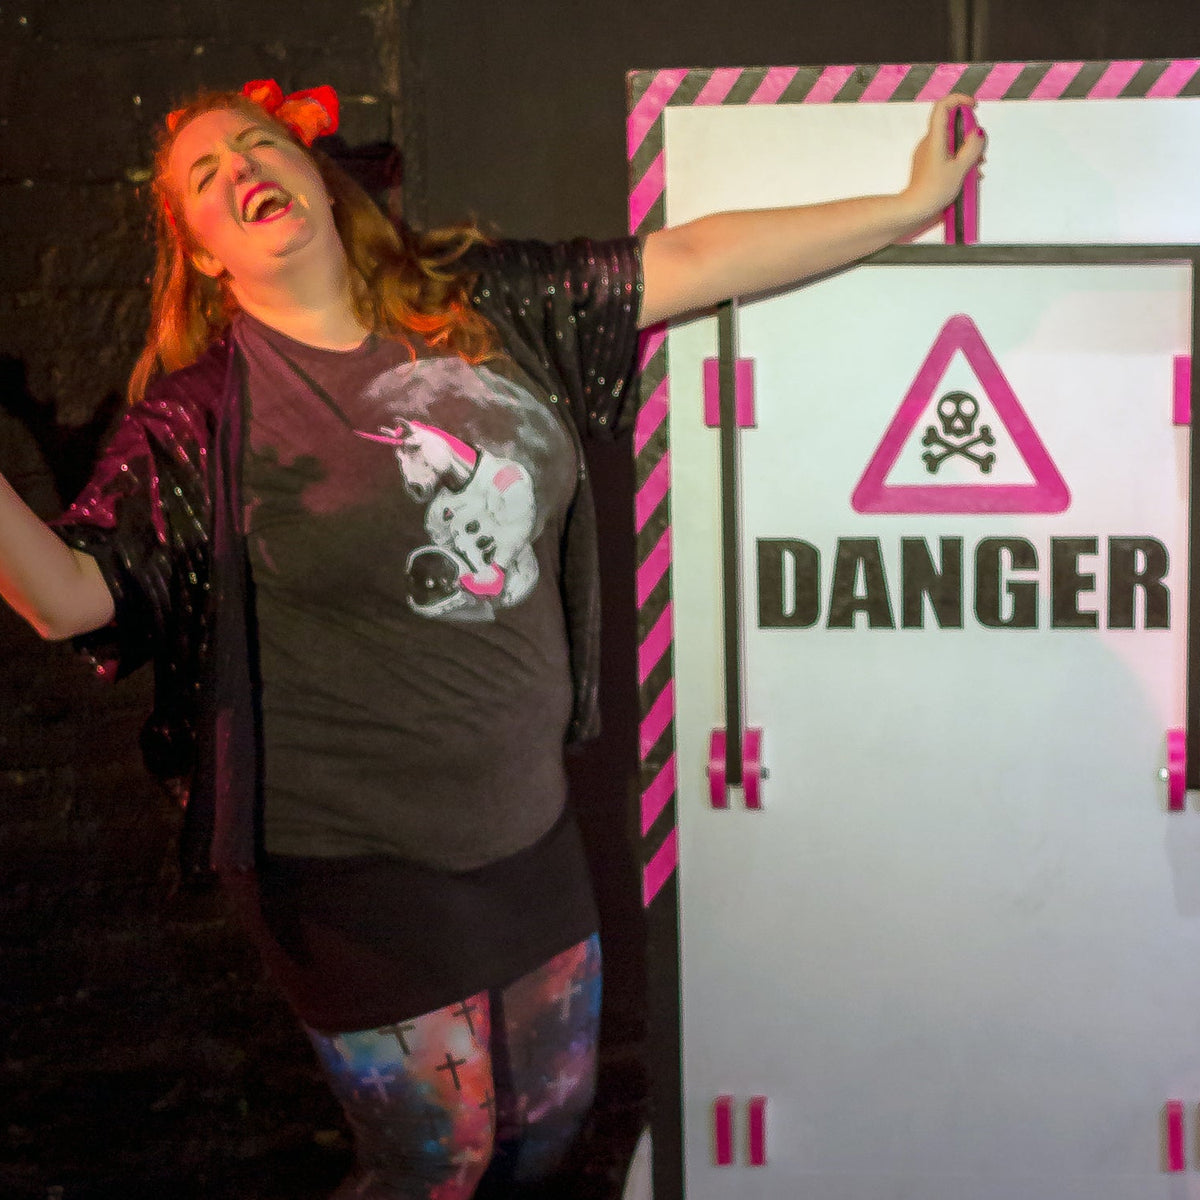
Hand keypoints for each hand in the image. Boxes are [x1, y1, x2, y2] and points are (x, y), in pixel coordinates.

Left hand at [902, 92, 985, 223]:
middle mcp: (929, 143)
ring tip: (976, 167)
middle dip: (969, 133)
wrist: (914, 210)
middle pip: (952, 125)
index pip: (943, 106)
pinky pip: (946, 155)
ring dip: (966, 150)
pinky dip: (959, 160)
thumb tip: (978, 133)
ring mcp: (927, 154)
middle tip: (978, 149)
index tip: (973, 106)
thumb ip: (972, 148)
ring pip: (951, 142)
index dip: (959, 100)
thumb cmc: (932, 192)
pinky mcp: (928, 165)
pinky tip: (967, 175)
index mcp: (935, 139)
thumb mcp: (960, 169)